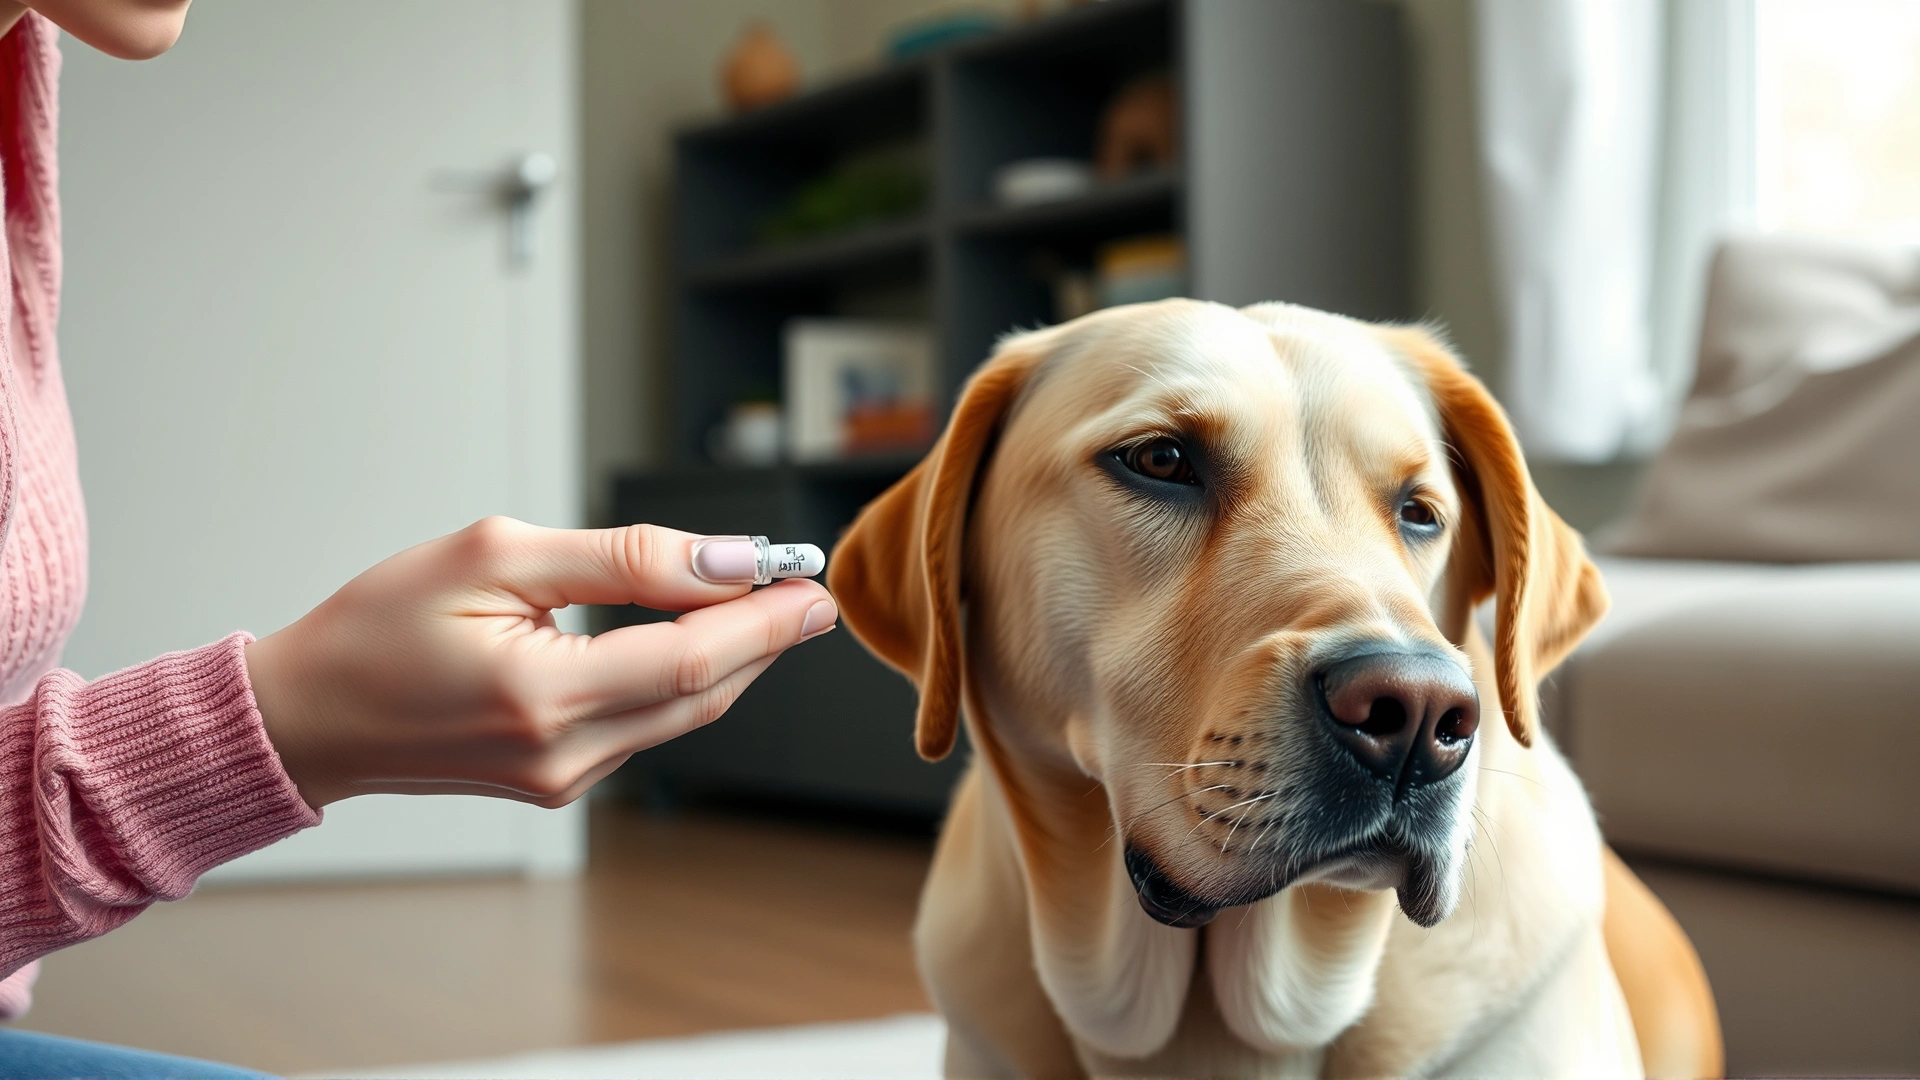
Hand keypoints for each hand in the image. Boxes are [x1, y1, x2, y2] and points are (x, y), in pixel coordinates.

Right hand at [244, 517, 836, 807]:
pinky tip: (699, 638)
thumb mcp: (495, 557)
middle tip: (807, 587)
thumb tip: (721, 561)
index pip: (695, 660)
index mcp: (543, 696)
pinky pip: (647, 728)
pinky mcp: (556, 782)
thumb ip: (621, 559)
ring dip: (732, 659)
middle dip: (765, 637)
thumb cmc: (377, 627)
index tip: (810, 580)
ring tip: (767, 601)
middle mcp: (563, 755)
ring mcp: (562, 780)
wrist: (305, 717)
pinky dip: (684, 682)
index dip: (766, 620)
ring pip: (683, 716)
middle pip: (704, 695)